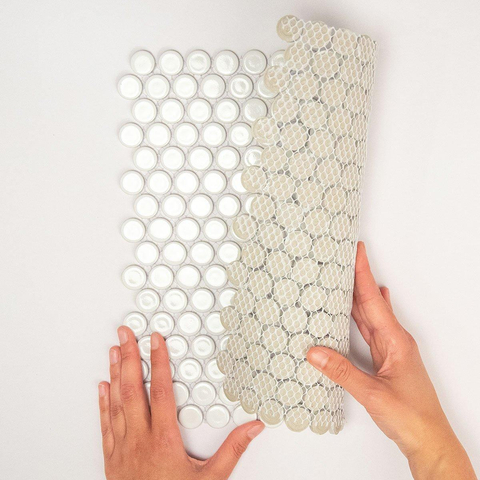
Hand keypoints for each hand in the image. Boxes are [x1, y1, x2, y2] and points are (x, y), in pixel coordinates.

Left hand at [98, 327, 263, 479]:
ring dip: (115, 373)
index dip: (159, 362)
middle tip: (126, 333)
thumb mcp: (211, 479)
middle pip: (132, 390)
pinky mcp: (112, 458)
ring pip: (116, 402)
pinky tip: (102, 387)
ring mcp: (122, 448)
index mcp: (164, 440)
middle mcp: (139, 440)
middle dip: (130, 357)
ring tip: (115, 350)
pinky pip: (105, 424)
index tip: (156, 340)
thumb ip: (232, 450)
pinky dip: (103, 403)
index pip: (161, 391)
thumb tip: (252, 428)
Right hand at [307, 242, 476, 479]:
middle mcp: (394, 340)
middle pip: (371, 302)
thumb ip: (342, 372)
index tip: (357, 251)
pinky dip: (360, 316)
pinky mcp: (386, 360)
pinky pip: (369, 330)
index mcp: (395, 341)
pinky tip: (359, 308)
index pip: (373, 299)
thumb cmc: (411, 417)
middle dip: (358, 278)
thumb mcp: (372, 394)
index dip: (363, 273)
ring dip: (357, 296)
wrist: (429, 440)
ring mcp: (390, 350)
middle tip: (342, 258)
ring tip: (343, 278)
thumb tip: (314, 352)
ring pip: (370, 315)